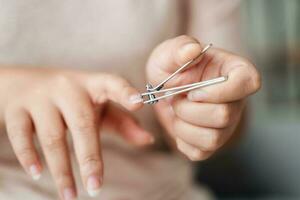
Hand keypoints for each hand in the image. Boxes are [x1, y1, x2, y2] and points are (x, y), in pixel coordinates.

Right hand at [1, 68, 152, 198]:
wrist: (26, 83)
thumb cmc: (73, 100)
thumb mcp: (98, 106)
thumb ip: (124, 122)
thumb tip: (149, 140)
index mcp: (93, 85)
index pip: (112, 83)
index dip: (126, 92)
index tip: (139, 103)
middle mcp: (68, 88)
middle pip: (82, 124)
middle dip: (89, 158)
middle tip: (95, 187)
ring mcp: (41, 97)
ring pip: (52, 136)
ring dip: (61, 169)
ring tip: (70, 195)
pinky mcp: (18, 108)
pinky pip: (22, 135)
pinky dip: (29, 156)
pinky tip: (38, 174)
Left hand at [146, 35, 260, 160]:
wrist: (164, 91)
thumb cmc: (172, 69)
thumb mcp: (170, 53)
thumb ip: (179, 49)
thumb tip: (191, 50)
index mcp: (235, 72)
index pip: (249, 83)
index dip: (217, 91)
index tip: (193, 91)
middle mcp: (237, 100)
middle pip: (224, 116)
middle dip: (188, 109)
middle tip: (176, 98)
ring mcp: (227, 125)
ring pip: (212, 138)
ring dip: (182, 125)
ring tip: (177, 110)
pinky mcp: (212, 143)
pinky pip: (199, 152)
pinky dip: (181, 140)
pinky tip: (179, 123)